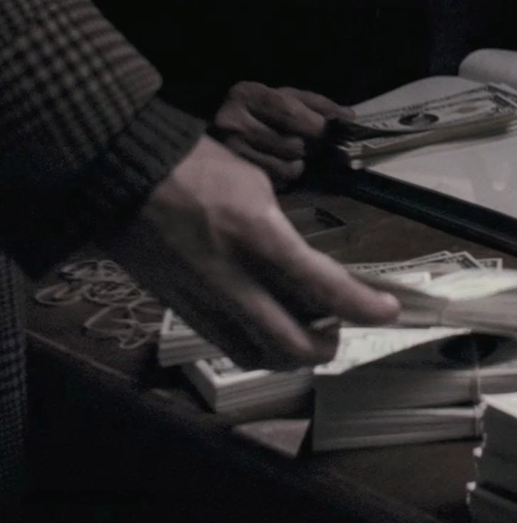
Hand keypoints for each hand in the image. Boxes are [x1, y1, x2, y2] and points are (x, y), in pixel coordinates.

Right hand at [99, 137, 399, 369]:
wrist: (123, 171)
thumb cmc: (197, 167)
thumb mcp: (257, 187)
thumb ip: (284, 233)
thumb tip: (308, 266)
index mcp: (259, 237)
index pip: (326, 288)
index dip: (364, 307)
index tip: (388, 311)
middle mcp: (234, 278)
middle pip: (295, 344)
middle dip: (328, 346)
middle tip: (341, 329)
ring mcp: (204, 299)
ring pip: (259, 355)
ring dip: (291, 355)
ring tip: (306, 333)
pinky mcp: (181, 307)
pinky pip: (226, 344)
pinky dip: (256, 348)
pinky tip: (266, 330)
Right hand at [212, 81, 352, 188]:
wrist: (221, 131)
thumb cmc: (260, 111)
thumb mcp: (286, 98)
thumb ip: (319, 105)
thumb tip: (349, 117)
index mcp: (248, 95)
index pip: (291, 113)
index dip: (318, 127)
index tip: (334, 135)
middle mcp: (233, 122)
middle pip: (293, 144)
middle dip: (311, 148)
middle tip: (312, 146)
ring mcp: (231, 151)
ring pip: (288, 167)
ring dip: (299, 165)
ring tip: (291, 155)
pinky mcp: (236, 175)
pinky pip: (277, 182)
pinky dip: (285, 176)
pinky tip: (277, 164)